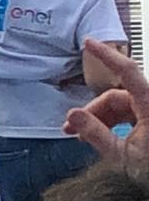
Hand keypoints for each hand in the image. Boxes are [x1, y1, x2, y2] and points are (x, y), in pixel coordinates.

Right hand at [64, 40, 147, 164]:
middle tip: (71, 128)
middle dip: (93, 110)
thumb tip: (73, 115)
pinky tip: (98, 137)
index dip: (107, 55)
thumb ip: (96, 135)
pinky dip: (111, 124)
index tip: (88, 43)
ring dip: (99, 119)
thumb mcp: (122, 157)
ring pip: (121, 107)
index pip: (128, 72)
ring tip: (80, 136)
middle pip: (117, 97)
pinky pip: (128, 117)